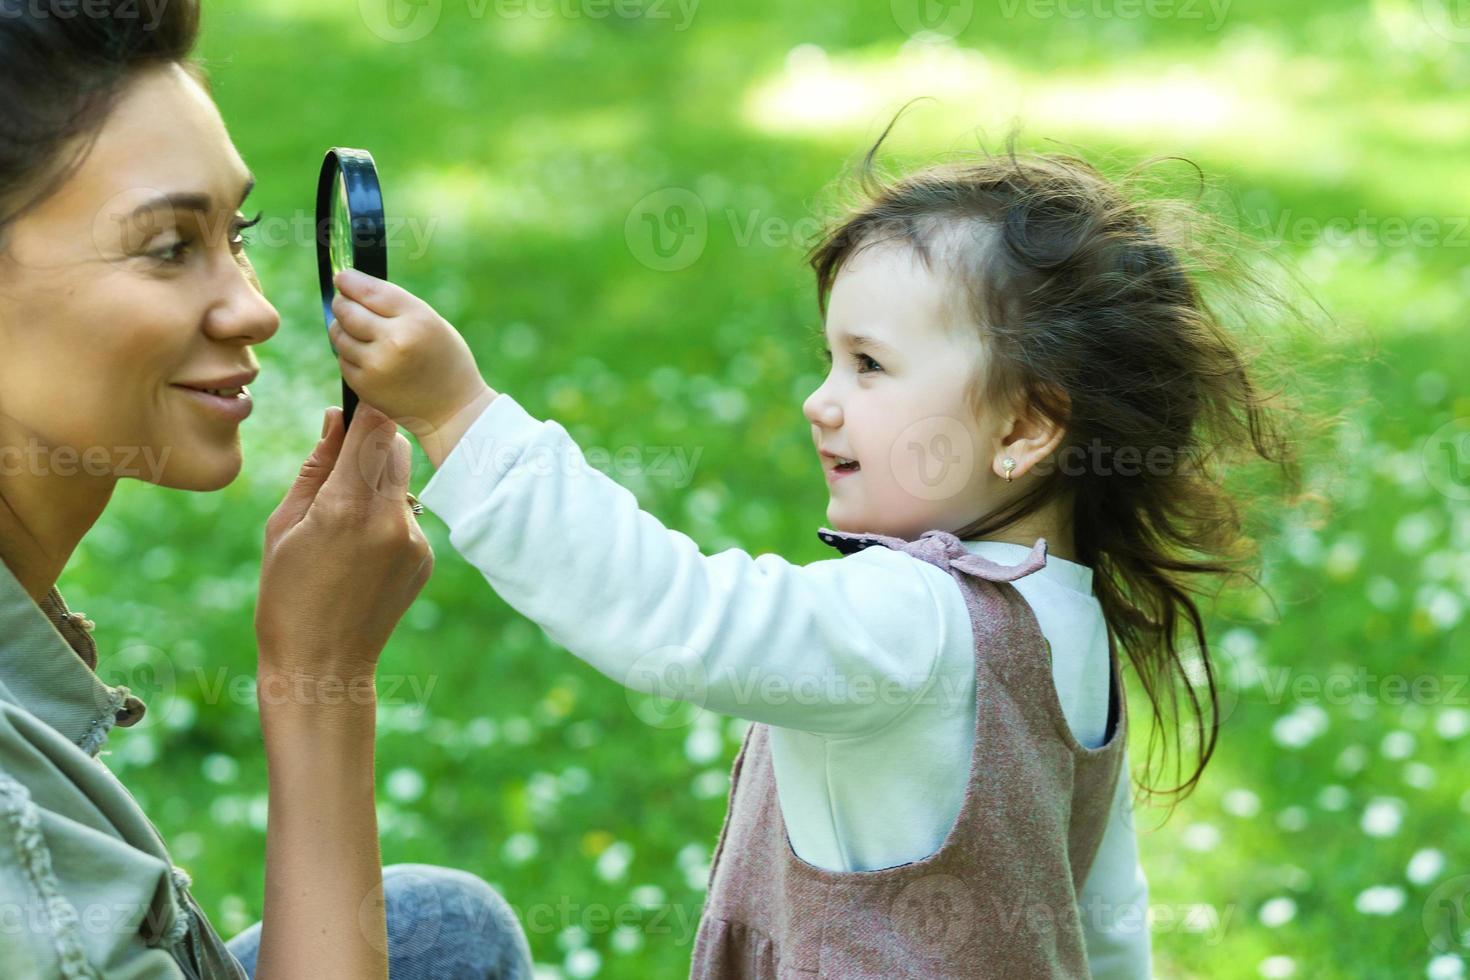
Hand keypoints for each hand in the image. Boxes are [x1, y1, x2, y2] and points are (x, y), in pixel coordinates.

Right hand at [255, 401, 433, 691]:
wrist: (324, 665)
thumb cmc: (286, 595)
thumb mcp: (284, 525)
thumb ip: (317, 465)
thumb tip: (336, 416)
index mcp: (347, 506)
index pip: (374, 427)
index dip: (367, 405)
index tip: (356, 393)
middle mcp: (390, 518)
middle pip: (395, 447)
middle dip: (372, 439)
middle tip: (341, 451)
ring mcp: (414, 540)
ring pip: (402, 482)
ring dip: (378, 480)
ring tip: (341, 517)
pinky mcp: (425, 558)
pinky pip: (407, 516)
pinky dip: (387, 516)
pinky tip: (358, 550)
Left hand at [328, 269, 494, 448]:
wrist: (453, 410)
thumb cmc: (444, 359)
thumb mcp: (431, 322)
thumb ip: (394, 305)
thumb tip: (350, 286)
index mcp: (417, 320)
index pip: (369, 291)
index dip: (350, 280)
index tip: (342, 276)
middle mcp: (394, 341)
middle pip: (347, 311)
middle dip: (343, 302)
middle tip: (346, 302)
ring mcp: (376, 366)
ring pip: (339, 334)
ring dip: (343, 328)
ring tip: (361, 332)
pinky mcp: (364, 386)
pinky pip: (342, 358)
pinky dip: (349, 353)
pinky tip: (368, 356)